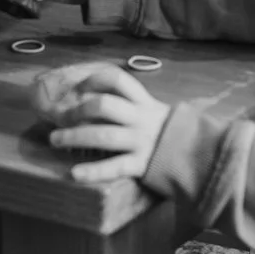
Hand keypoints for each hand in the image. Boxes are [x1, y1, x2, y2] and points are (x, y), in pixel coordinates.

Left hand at [35, 63, 172, 182]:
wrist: (199, 156)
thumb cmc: (168, 134)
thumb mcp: (153, 112)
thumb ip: (129, 106)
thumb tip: (90, 101)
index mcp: (143, 103)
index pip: (117, 80)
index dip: (94, 80)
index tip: (79, 87)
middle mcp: (141, 118)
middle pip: (104, 105)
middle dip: (77, 110)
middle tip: (61, 117)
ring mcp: (141, 141)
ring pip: (104, 135)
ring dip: (74, 136)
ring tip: (55, 139)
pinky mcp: (142, 165)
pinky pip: (114, 167)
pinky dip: (92, 171)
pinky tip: (74, 174)